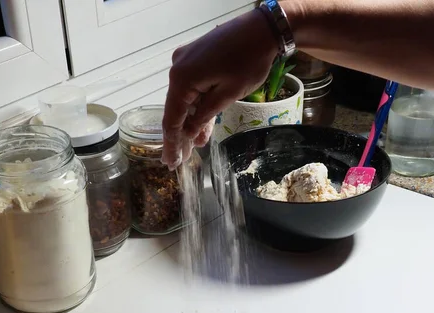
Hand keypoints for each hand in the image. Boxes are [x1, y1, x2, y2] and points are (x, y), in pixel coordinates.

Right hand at [161, 10, 277, 168]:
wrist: (262, 28)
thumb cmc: (248, 61)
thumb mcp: (227, 95)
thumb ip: (205, 115)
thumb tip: (190, 132)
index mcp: (182, 78)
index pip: (172, 118)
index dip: (172, 143)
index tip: (171, 162)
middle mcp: (178, 69)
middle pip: (175, 110)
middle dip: (178, 137)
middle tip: (175, 162)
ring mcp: (186, 62)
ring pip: (185, 101)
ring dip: (189, 124)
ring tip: (190, 150)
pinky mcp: (197, 60)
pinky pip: (194, 90)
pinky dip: (198, 108)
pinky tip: (200, 130)